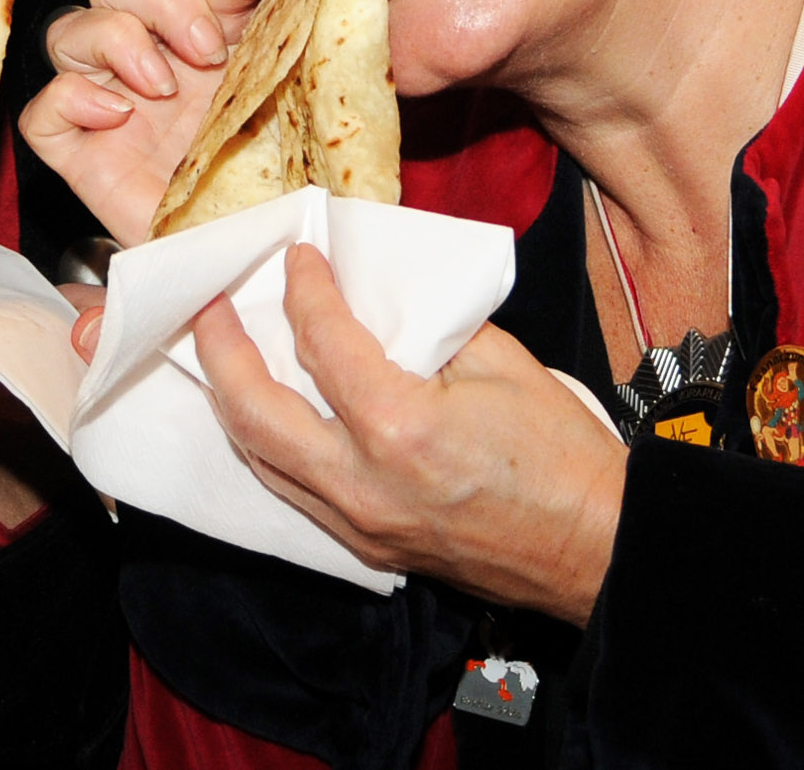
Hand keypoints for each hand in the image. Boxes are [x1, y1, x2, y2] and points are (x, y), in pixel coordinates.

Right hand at [20, 0, 295, 245]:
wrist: (247, 265)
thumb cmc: (270, 189)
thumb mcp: (289, 105)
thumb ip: (286, 34)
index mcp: (204, 46)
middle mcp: (150, 66)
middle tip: (206, 48)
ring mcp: (108, 107)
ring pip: (67, 31)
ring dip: (117, 41)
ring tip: (162, 88)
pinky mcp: (78, 155)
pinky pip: (42, 111)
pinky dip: (72, 99)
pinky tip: (117, 117)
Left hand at [193, 245, 626, 625]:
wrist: (594, 546)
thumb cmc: (561, 455)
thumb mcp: (500, 362)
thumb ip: (426, 325)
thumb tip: (374, 291)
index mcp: (400, 429)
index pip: (322, 344)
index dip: (303, 290)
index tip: (298, 256)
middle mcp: (363, 483)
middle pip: (255, 412)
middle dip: (221, 351)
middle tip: (209, 304)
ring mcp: (358, 524)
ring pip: (260, 459)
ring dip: (232, 401)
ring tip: (223, 353)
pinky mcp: (366, 547)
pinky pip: (291, 491)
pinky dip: (268, 444)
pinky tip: (266, 412)